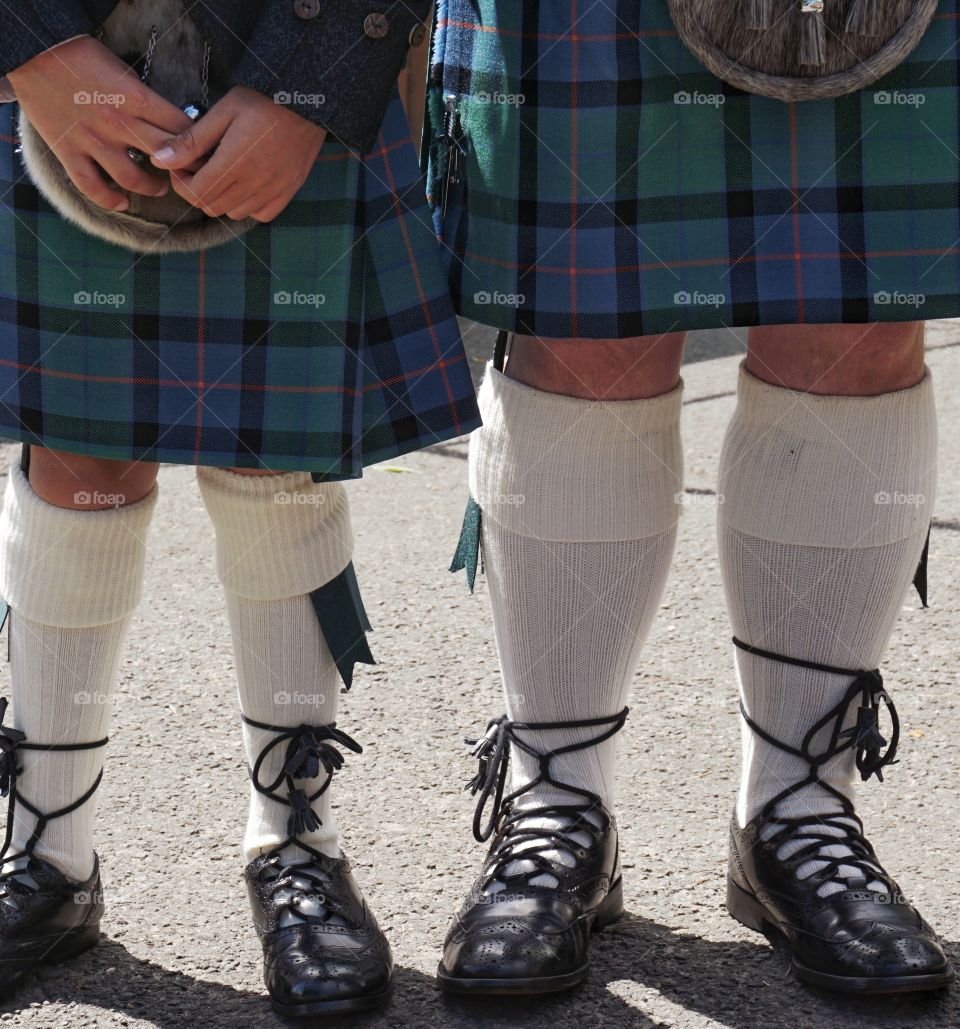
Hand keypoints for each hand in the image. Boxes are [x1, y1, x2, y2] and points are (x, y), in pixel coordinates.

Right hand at [8, 36, 194, 210]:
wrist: (33, 52)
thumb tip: (171, 124)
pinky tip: (122, 201)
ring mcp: (93, 140)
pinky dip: (110, 200)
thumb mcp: (123, 71)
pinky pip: (93, 187)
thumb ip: (145, 100)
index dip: (198, 144)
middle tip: (187, 174)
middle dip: (182, 169)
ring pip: (133, 179)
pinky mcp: (69, 151)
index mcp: (137, 98)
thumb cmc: (81, 57)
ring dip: (151, 188)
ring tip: (158, 186)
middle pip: (166, 156)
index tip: (202, 152)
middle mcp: (119, 122)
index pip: (182, 129)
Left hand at [151, 86, 326, 221]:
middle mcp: (255, 183)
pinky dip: (247, 206)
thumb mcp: (222, 112)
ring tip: (221, 173)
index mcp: (235, 162)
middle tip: (197, 167)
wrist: (307, 100)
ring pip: (233, 213)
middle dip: (196, 190)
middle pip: (211, 206)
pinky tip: (245, 185)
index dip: (180, 182)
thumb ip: (191, 140)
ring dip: (220, 198)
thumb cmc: (262, 100)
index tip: (179, 165)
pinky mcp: (288, 192)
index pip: (196, 193)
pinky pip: (261, 214)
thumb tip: (160, 160)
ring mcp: (274, 190)